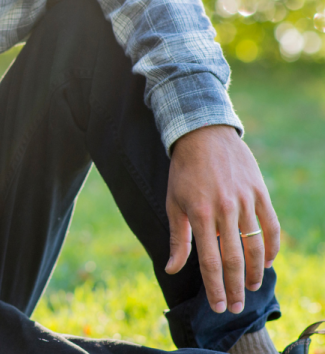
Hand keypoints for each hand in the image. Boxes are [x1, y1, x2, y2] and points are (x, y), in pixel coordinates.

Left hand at [165, 125, 279, 313]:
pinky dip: (271, 247)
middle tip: (237, 308)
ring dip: (254, 272)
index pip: (210, 262)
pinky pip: (271, 226)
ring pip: (256, 246)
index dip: (215, 287)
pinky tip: (266, 262)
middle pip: (234, 259)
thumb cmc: (183, 173)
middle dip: (235, 288)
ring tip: (250, 288)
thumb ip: (178, 239)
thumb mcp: (173, 204)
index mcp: (200, 215)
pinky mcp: (260, 193)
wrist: (203, 136)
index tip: (218, 306)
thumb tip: (173, 269)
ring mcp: (246, 201)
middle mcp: (225, 210)